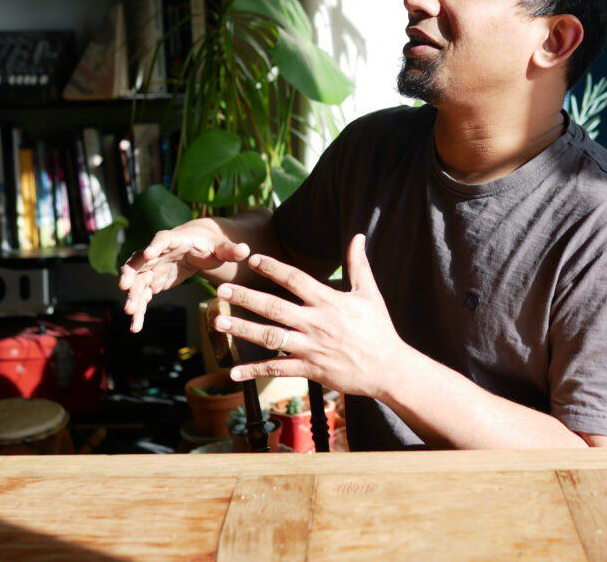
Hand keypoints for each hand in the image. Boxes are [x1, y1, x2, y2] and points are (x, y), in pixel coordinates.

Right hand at [119, 221, 249, 332]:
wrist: (200, 246)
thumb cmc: (211, 244)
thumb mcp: (222, 247)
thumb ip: (231, 249)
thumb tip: (246, 250)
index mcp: (176, 240)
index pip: (162, 240)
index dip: (155, 246)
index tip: (147, 253)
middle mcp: (158, 253)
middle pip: (140, 261)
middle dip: (130, 273)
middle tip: (124, 287)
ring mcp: (153, 268)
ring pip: (137, 281)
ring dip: (132, 295)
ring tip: (130, 313)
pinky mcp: (153, 281)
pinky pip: (142, 296)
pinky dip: (139, 310)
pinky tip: (136, 326)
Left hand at [212, 234, 408, 398]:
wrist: (389, 368)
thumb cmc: (379, 329)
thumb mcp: (369, 293)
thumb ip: (359, 264)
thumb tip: (358, 235)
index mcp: (329, 302)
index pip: (296, 279)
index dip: (273, 268)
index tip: (252, 259)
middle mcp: (316, 323)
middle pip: (275, 307)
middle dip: (246, 297)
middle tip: (222, 290)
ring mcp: (311, 348)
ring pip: (270, 337)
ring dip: (242, 330)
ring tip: (218, 322)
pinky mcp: (310, 369)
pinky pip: (277, 370)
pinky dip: (254, 371)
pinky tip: (233, 372)